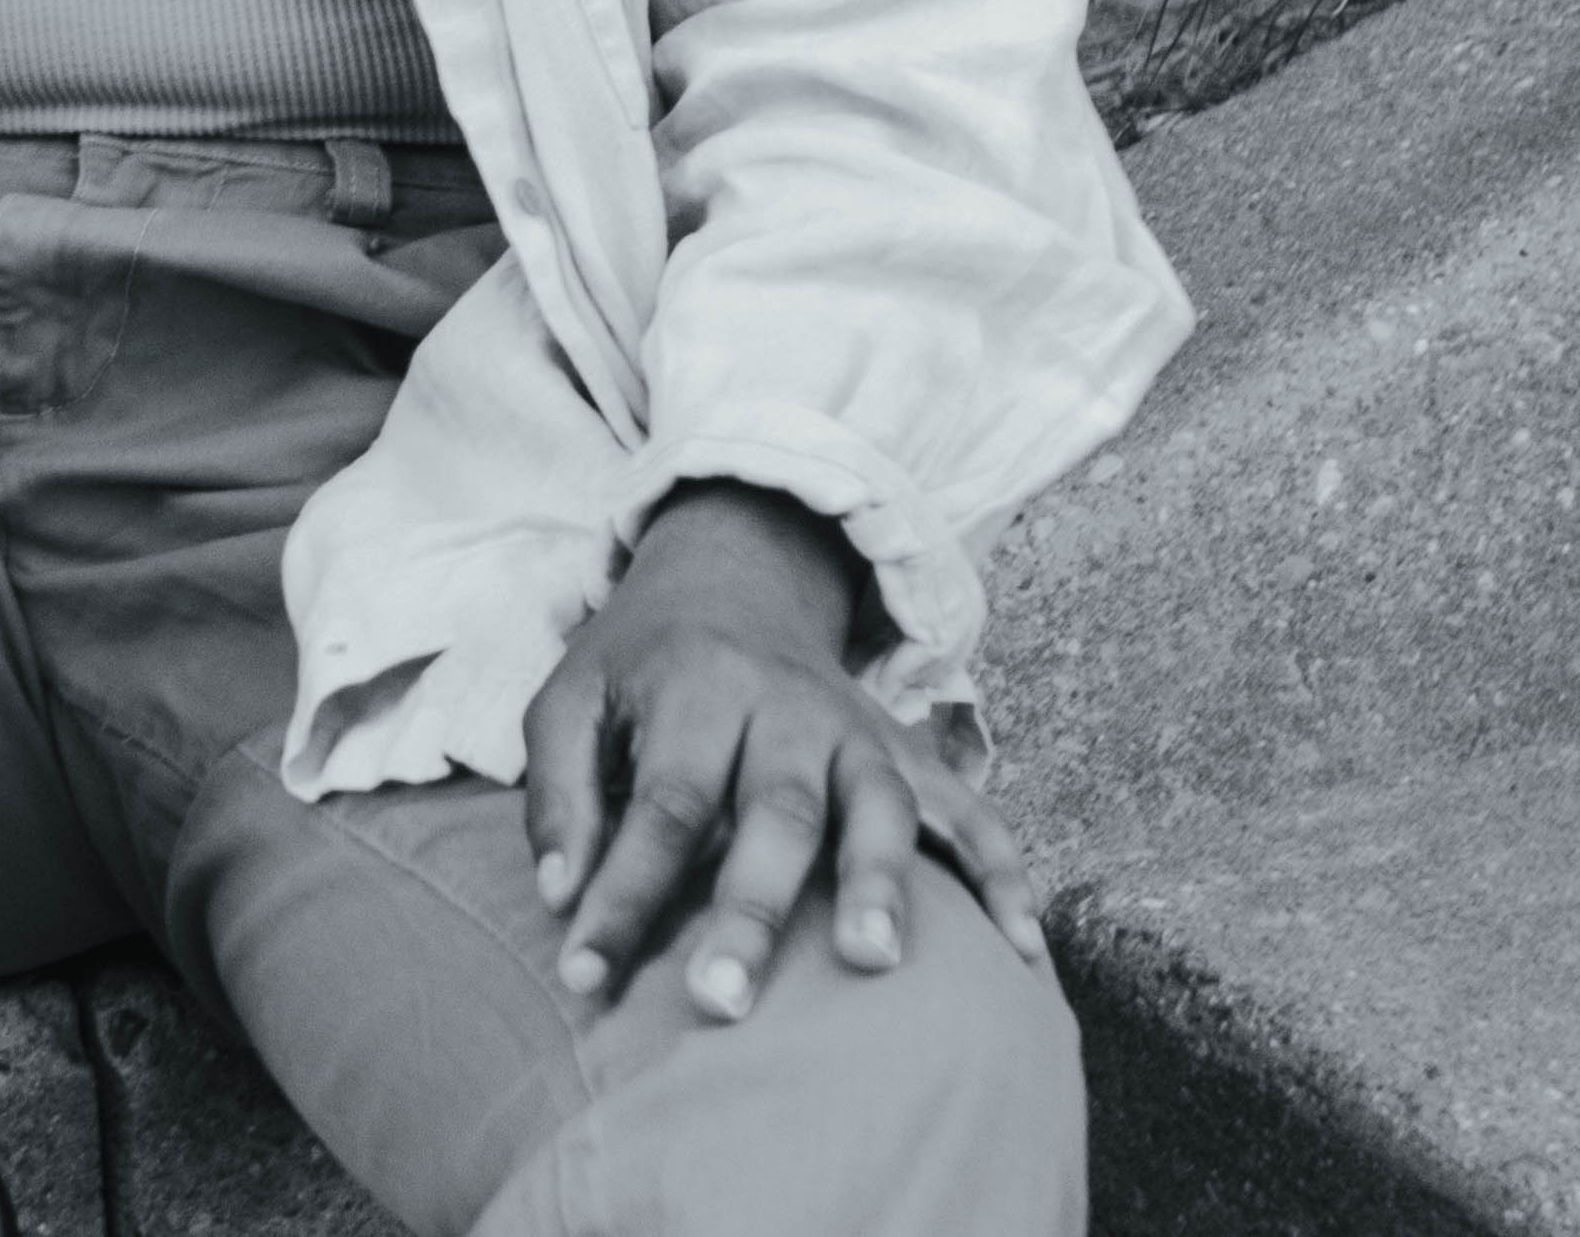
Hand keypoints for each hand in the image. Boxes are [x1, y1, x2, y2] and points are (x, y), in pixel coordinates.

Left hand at [518, 482, 1040, 1022]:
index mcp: (698, 689)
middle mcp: (789, 708)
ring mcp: (859, 731)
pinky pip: (969, 811)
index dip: (624, 892)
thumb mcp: (571, 699)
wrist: (733, 577)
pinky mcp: (908, 753)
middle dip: (752, 909)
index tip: (585, 974)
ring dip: (880, 884)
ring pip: (881, 807)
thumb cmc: (639, 667)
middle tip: (720, 1000)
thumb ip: (559, 792)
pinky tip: (1021, 946)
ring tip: (870, 963)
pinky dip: (1001, 874)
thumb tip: (559, 895)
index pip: (664, 804)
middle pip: (778, 811)